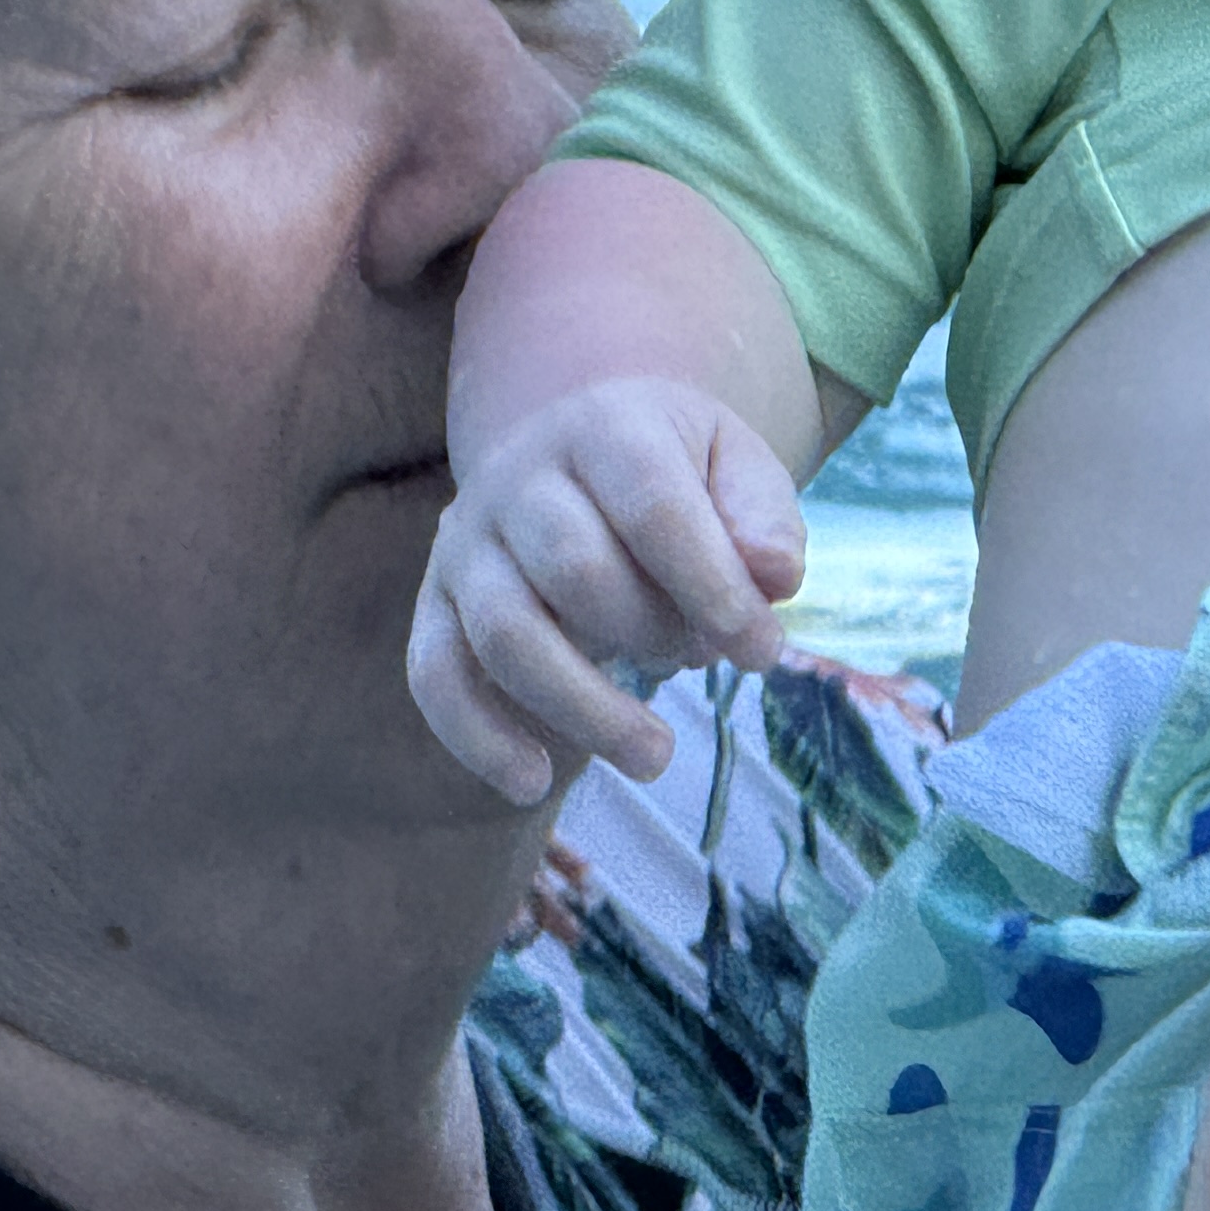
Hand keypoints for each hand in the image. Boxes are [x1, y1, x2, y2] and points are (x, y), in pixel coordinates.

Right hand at [405, 377, 802, 801]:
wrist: (579, 454)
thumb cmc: (676, 473)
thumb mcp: (736, 469)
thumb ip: (764, 519)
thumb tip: (776, 578)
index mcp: (604, 427)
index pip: (654, 508)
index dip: (713, 588)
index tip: (763, 652)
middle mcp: (518, 477)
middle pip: (575, 571)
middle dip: (652, 636)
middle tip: (700, 661)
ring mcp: (466, 541)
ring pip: (505, 633)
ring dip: (583, 708)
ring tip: (654, 757)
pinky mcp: (436, 601)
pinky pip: (434, 674)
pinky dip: (477, 737)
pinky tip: (533, 782)